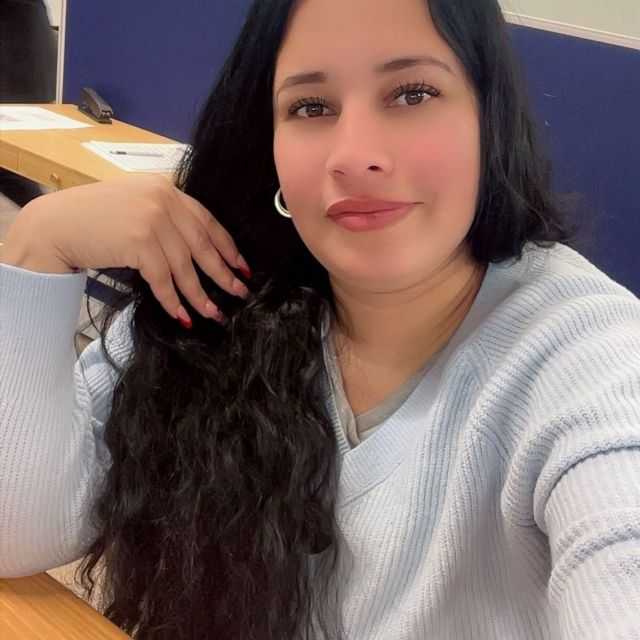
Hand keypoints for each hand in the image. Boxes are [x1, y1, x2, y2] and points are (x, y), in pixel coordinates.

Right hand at [20, 174, 250, 325]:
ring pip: (185, 267)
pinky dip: (173, 300)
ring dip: (201, 295)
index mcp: (166, 189)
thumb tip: (197, 251)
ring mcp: (152, 220)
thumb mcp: (135, 205)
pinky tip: (183, 316)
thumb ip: (165, 217)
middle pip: (203, 245)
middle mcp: (163, 200)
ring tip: (214, 313)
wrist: (55, 225)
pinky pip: (163, 279)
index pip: (207, 221)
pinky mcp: (139, 242)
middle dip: (224, 273)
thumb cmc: (93, 218)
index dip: (228, 247)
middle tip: (240, 293)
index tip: (242, 267)